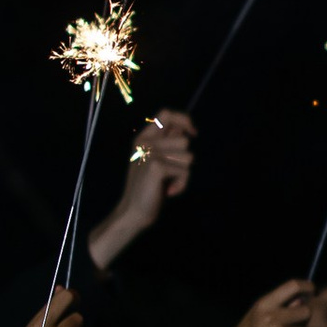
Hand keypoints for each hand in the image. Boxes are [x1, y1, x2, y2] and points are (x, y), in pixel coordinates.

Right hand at [88, 108, 194, 268]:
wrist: (133, 212)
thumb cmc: (149, 188)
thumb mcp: (156, 160)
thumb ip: (167, 144)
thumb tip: (188, 131)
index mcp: (143, 138)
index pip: (166, 114)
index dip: (183, 120)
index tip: (193, 132)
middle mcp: (145, 142)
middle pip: (184, 140)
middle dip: (184, 160)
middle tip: (169, 174)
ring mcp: (150, 153)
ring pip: (188, 156)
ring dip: (183, 173)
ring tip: (168, 182)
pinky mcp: (156, 167)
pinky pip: (185, 172)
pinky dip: (182, 184)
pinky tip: (168, 191)